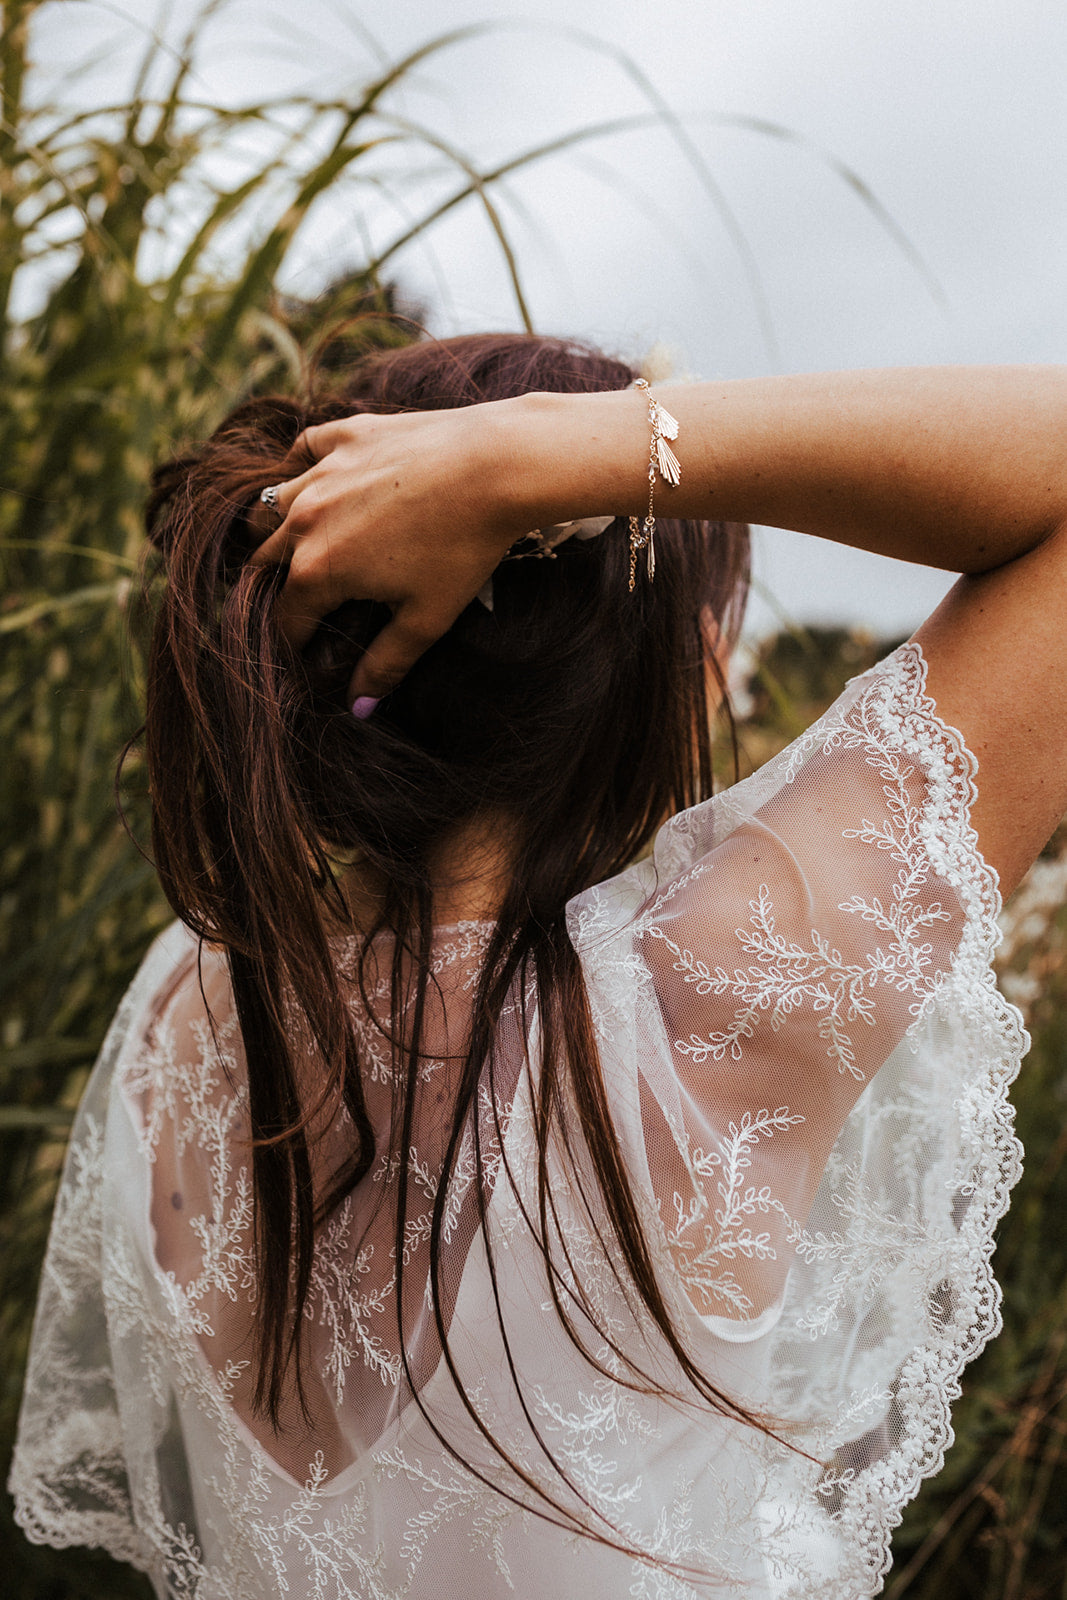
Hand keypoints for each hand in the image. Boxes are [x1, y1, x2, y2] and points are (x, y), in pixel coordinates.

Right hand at [247, 403, 528, 702]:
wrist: (497, 464)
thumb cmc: (464, 547)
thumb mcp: (427, 618)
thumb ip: (385, 664)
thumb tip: (358, 706)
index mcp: (317, 570)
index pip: (286, 618)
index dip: (294, 644)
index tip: (308, 655)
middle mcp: (304, 519)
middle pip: (265, 562)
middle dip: (276, 589)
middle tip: (303, 606)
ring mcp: (322, 471)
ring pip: (271, 505)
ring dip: (276, 530)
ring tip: (296, 548)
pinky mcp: (347, 434)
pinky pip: (303, 451)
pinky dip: (300, 468)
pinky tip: (313, 482)